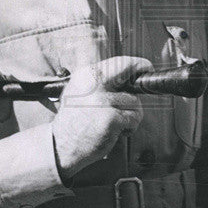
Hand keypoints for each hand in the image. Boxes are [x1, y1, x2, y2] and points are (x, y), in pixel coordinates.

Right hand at [52, 56, 152, 178]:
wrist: (60, 145)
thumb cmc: (74, 121)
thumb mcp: (81, 92)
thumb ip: (102, 82)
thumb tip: (130, 76)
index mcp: (86, 75)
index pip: (118, 62)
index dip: (135, 64)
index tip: (144, 67)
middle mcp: (93, 84)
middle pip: (129, 72)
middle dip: (141, 79)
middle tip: (146, 84)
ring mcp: (102, 101)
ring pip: (135, 102)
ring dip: (131, 115)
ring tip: (115, 122)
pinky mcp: (111, 118)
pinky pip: (134, 118)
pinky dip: (129, 127)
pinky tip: (116, 131)